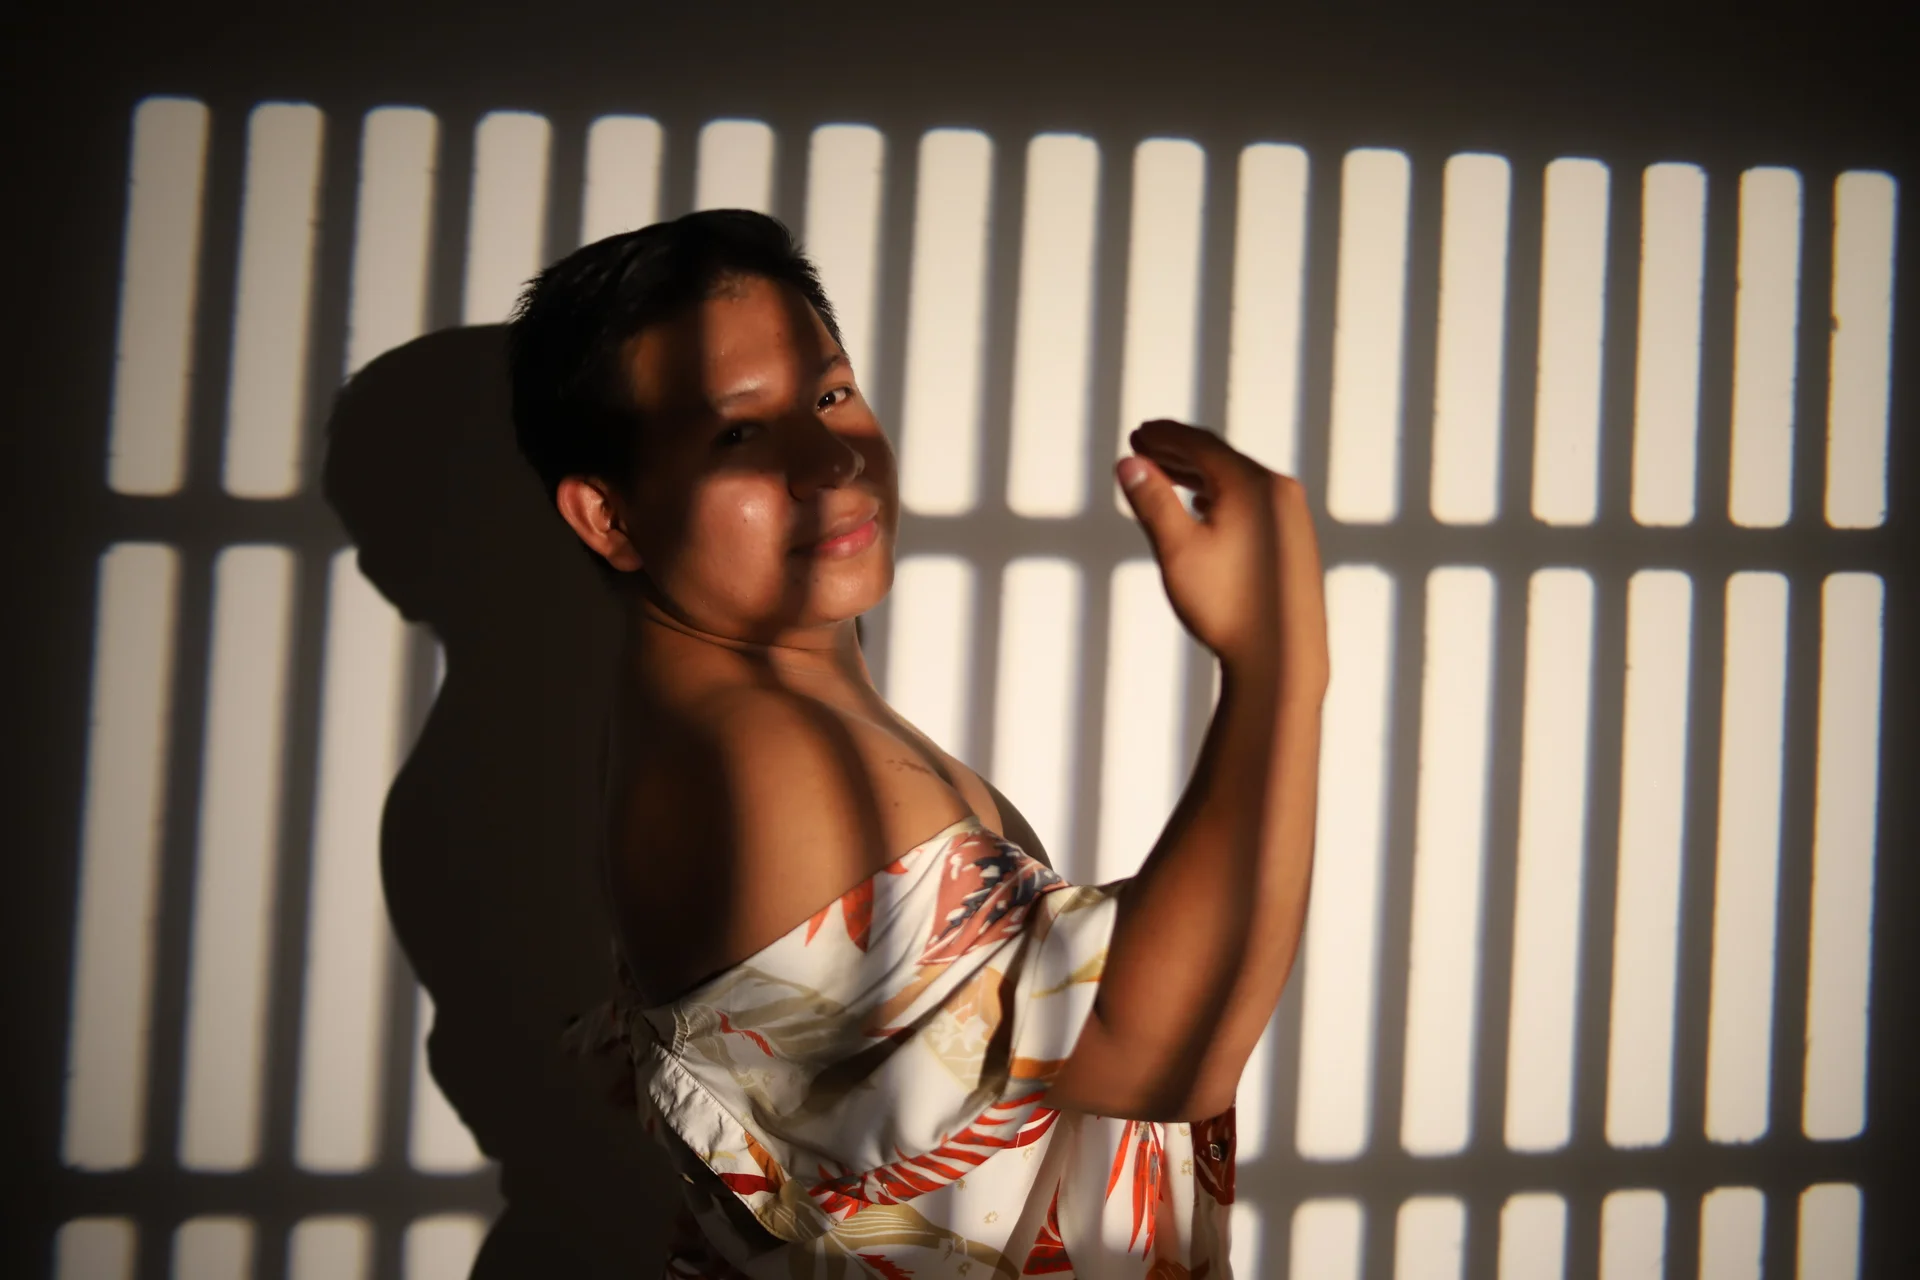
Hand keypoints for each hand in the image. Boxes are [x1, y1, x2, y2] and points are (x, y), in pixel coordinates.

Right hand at [1117, 421, 1327, 697]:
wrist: (1283, 658)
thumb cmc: (1227, 606)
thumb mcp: (1178, 550)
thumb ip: (1152, 501)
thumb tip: (1127, 462)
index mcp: (1251, 484)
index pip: (1199, 444)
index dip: (1163, 435)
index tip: (1137, 432)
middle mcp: (1278, 490)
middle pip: (1219, 458)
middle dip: (1177, 451)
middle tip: (1143, 445)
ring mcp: (1291, 515)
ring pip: (1236, 480)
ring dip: (1197, 473)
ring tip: (1165, 473)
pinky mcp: (1295, 539)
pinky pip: (1251, 501)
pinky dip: (1220, 494)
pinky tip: (1203, 503)